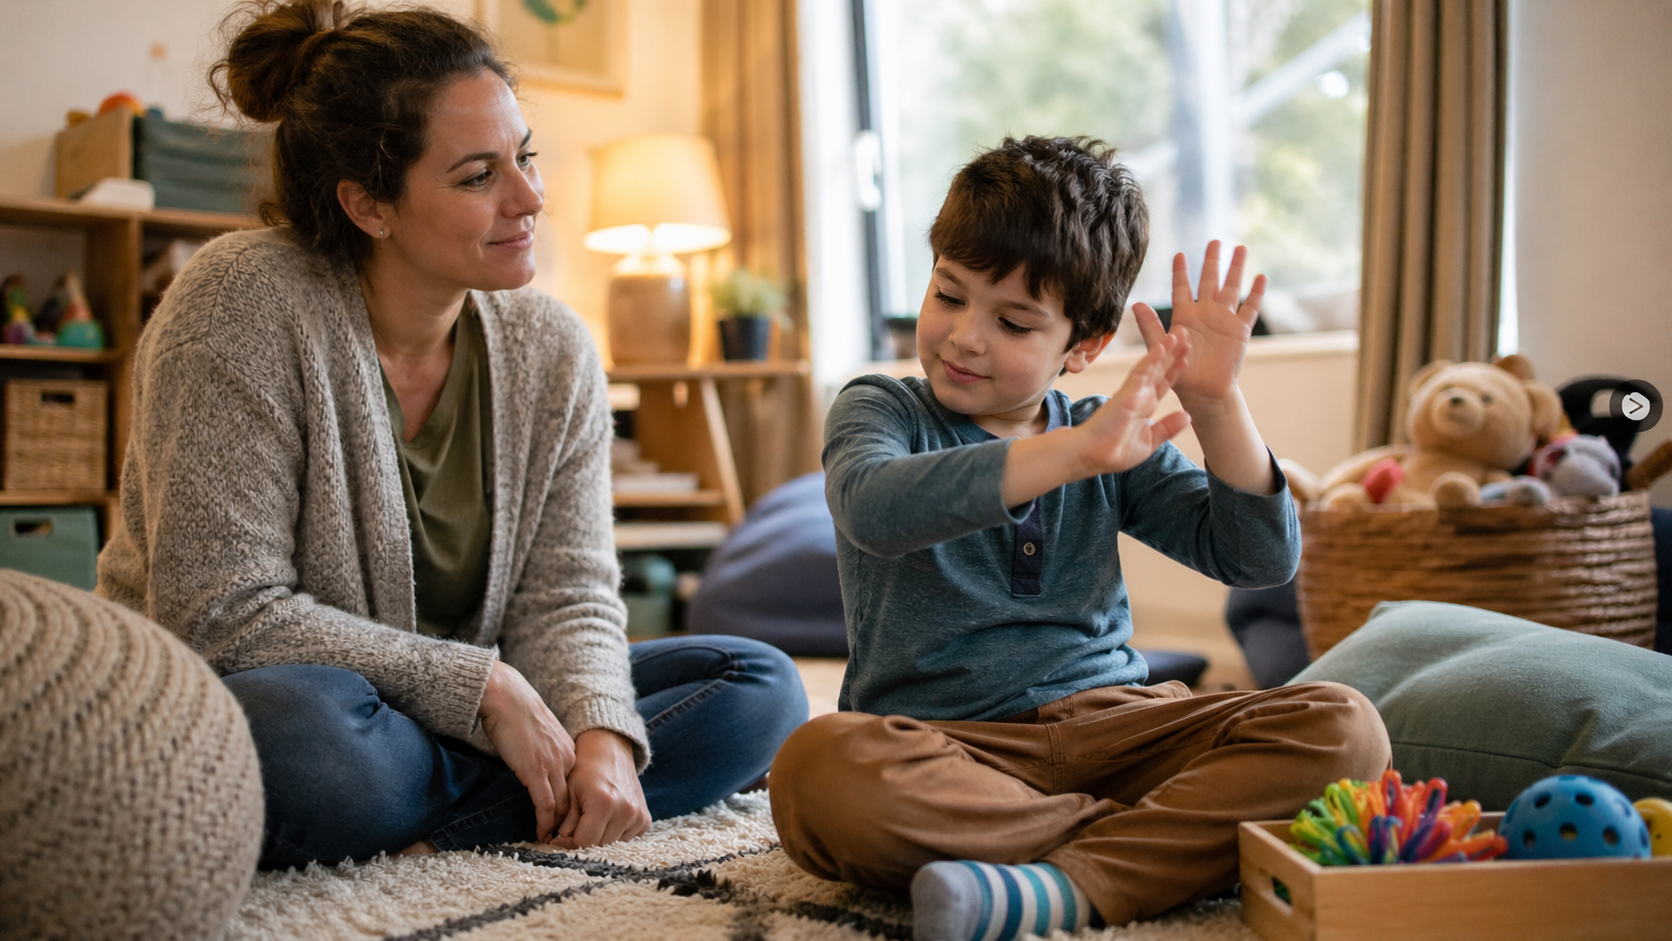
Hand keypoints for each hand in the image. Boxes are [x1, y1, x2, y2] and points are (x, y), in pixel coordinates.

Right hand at [478, 660, 575, 842]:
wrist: (505, 696)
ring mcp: (553, 765)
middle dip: (572, 825)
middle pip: (576, 801)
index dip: (575, 812)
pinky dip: (545, 822)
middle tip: (566, 845)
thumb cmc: (516, 715)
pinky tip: (542, 835)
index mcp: (570, 752)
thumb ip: (545, 758)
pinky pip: (546, 804)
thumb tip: (538, 776)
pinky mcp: (535, 770)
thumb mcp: (539, 739)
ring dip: (559, 829)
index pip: (578, 791)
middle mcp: (568, 760)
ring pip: (564, 806)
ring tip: (554, 846)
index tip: (568, 829)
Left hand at [554, 729, 650, 848]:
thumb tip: (560, 843)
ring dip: (599, 840)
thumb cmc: (586, 769)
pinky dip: (614, 836)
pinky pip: (626, 840)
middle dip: (583, 842)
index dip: (568, 843)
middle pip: (599, 846)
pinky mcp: (645, 819)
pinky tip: (606, 821)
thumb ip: (566, 821)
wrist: (611, 751)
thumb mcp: (570, 792)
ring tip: (590, 823)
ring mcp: (638, 816)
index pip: (584, 841)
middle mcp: (626, 810)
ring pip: (613, 846)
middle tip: (572, 831)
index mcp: (604, 802)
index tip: (559, 838)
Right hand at [1071, 310, 1192, 476]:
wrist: (1094, 456)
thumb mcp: (1150, 441)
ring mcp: (1134, 392)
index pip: (1163, 383)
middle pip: (1160, 370)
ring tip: (1178, 333)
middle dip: (1174, 354)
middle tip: (1186, 334)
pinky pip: (1142, 372)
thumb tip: (1188, 415)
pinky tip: (1162, 346)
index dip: (1175, 370)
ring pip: (1153, 366)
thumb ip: (1168, 428)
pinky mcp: (1128, 393)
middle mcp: (1140, 395)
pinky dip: (1153, 359)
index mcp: (1145, 406)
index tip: (1187, 357)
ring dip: (1165, 349)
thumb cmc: (1116, 452)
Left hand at [1134, 241, 1265, 412]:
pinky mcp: (1239, 331)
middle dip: (1212, 261)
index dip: (1180, 272)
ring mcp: (1224, 320)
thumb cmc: (1180, 374)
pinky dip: (1256, 294)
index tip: (1179, 254)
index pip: (1182, 288)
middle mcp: (1205, 313)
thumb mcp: (1162, 349)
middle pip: (1209, 281)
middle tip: (1215, 241)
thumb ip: (1150, 327)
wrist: (1203, 393)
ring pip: (1232, 288)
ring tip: (1241, 248)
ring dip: (1236, 269)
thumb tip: (1136, 304)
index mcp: (1185, 316)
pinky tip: (1261, 277)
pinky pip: (1249, 309)